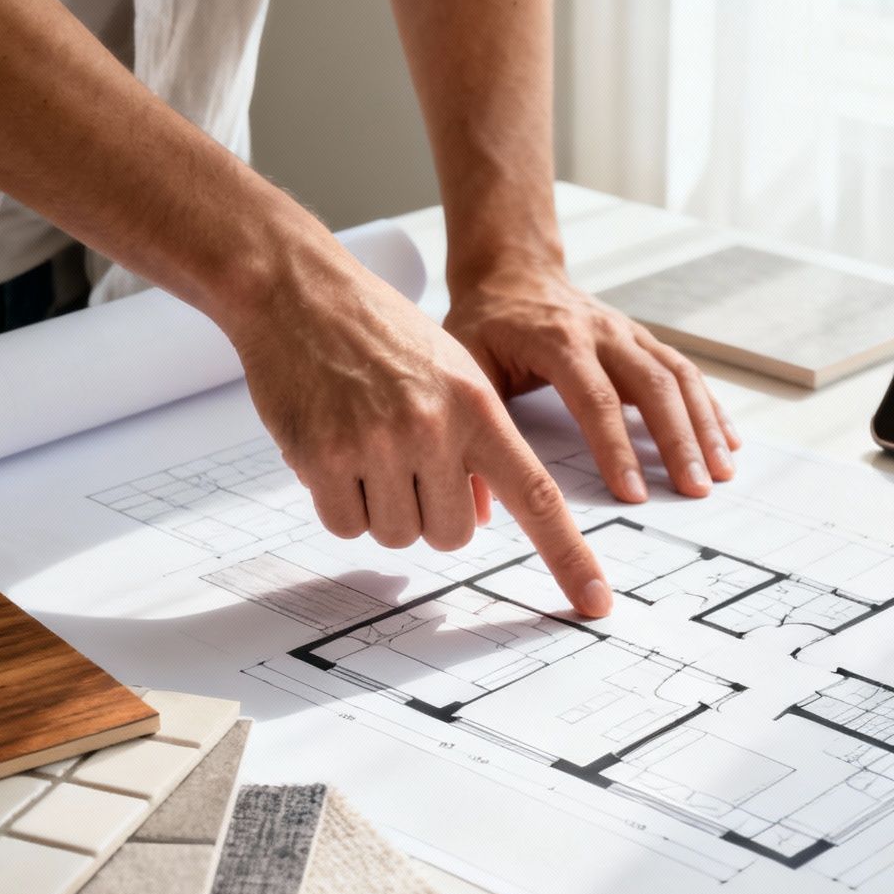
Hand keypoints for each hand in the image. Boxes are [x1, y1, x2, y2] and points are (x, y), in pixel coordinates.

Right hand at [230, 258, 613, 617]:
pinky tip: (330, 452)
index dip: (568, 555)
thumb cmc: (379, 330)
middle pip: (453, 535)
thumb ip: (477, 439)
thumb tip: (487, 511)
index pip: (537, 496)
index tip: (595, 603)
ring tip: (364, 446)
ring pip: (397, 536)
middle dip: (430, 512)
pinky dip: (338, 504)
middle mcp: (433, 427)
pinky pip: (345, 526)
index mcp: (478, 406)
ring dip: (382, 509)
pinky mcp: (321, 458)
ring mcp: (375, 444)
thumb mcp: (452, 372)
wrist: (298, 290)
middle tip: (405, 462)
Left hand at [443, 265, 739, 501]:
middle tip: (696, 490)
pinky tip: (728, 442)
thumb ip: (478, 416)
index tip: (634, 492)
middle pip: (653, 386)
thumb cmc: (486, 325)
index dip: (616, 447)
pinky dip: (710, 408)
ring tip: (721, 473)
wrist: (513, 273)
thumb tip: (480, 489)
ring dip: (704, 427)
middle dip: (678, 441)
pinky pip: (686, 371)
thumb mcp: (467, 361)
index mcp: (558, 340)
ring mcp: (629, 334)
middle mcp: (603, 332)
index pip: (595, 398)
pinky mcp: (644, 341)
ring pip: (679, 377)